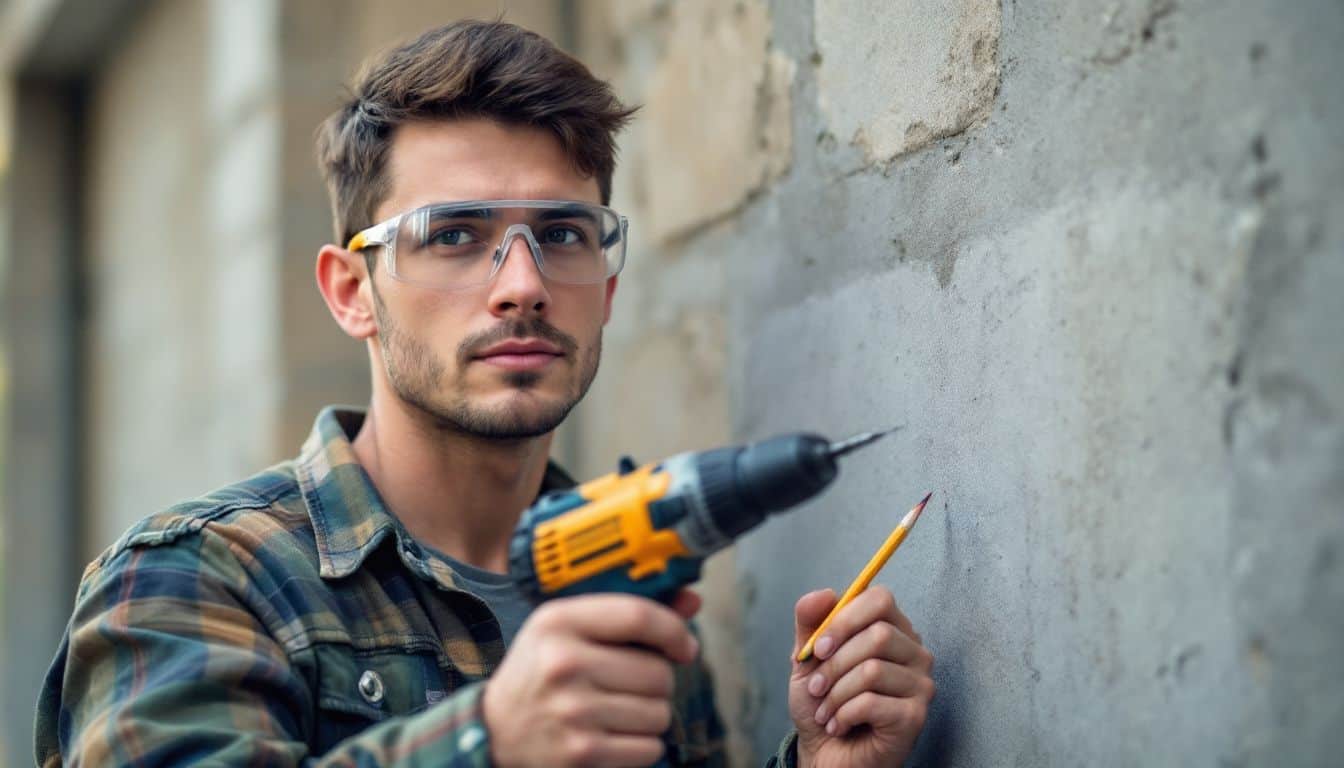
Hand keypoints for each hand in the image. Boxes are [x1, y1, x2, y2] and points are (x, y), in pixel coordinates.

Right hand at [482, 590, 700, 767]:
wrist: (495, 732)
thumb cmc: (541, 674)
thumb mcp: (568, 630)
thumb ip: (628, 614)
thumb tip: (692, 601)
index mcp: (558, 622)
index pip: (638, 616)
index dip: (674, 631)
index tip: (683, 646)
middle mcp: (563, 664)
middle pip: (658, 672)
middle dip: (656, 681)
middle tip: (630, 685)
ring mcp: (573, 711)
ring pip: (659, 712)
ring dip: (649, 715)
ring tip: (617, 711)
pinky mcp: (582, 753)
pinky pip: (649, 748)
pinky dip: (641, 746)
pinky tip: (613, 736)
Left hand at [788, 587, 934, 767]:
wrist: (825, 753)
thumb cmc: (822, 701)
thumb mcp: (807, 658)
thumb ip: (810, 623)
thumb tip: (823, 593)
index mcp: (893, 630)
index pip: (880, 599)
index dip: (844, 619)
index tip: (818, 647)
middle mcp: (915, 653)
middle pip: (877, 635)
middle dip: (834, 664)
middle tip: (815, 687)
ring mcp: (921, 685)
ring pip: (872, 670)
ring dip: (835, 693)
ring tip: (825, 710)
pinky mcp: (915, 716)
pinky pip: (872, 702)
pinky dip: (843, 714)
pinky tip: (838, 724)